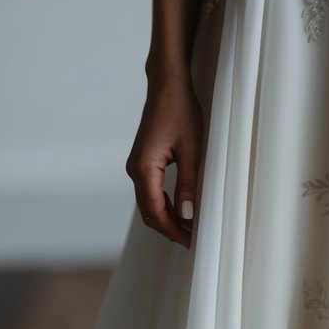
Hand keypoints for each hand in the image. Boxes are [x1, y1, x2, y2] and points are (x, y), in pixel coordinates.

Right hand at [125, 77, 203, 247]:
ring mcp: (136, 167)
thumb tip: (188, 215)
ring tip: (191, 229)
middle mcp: (134, 170)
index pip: (156, 212)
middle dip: (170, 229)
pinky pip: (150, 192)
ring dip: (167, 219)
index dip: (174, 230)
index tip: (193, 242)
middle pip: (149, 212)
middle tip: (195, 241)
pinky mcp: (142, 163)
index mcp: (143, 168)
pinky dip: (164, 206)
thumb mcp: (192, 149)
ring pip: (148, 204)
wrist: (167, 86)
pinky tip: (182, 211)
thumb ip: (188, 183)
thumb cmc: (181, 111)